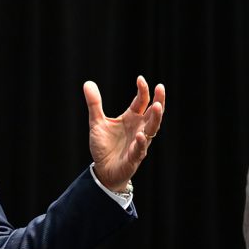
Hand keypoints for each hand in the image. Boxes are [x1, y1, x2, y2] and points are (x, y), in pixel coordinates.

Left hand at [84, 75, 164, 190]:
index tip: (140, 78)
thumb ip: (94, 104)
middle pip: (153, 112)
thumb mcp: (96, 122)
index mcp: (131, 118)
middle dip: (158, 100)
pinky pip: (140, 149)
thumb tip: (88, 83)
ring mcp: (139, 142)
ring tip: (158, 106)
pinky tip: (141, 135)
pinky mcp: (134, 156)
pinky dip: (141, 142)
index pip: (141, 101)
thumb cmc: (104, 145)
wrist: (103, 169)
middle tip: (160, 87)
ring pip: (152, 129)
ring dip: (155, 118)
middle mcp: (139, 128)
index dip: (143, 90)